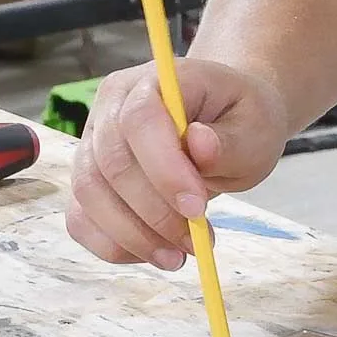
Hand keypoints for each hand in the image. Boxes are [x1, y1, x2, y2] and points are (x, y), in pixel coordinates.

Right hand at [67, 59, 287, 267]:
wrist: (223, 124)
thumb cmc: (238, 121)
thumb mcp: (255, 128)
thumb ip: (230, 140)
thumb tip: (200, 144)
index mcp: (155, 80)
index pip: (140, 119)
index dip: (163, 168)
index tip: (197, 208)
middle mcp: (112, 106)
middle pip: (110, 162)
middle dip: (153, 213)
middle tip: (196, 241)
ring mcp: (92, 142)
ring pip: (89, 194)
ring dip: (133, 235)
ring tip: (178, 255)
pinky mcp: (88, 180)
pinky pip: (81, 218)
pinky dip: (112, 245)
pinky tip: (152, 253)